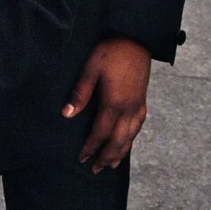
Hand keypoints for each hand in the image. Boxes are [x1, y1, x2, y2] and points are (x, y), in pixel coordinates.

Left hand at [61, 38, 150, 172]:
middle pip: (118, 141)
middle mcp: (129, 109)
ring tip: (111, 165)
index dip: (91, 147)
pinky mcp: (143, 100)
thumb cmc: (110, 51)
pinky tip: (128, 140)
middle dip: (106, 157)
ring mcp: (138, 105)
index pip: (101, 132)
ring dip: (120, 152)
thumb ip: (80, 93)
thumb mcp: (91, 68)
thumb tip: (68, 114)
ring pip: (131, 136)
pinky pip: (139, 125)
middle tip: (96, 170)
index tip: (82, 158)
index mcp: (114, 102)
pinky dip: (132, 138)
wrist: (135, 39)